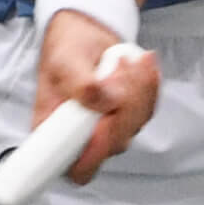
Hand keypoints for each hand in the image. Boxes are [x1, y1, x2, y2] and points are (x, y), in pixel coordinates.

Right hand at [37, 15, 157, 184]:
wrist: (83, 35)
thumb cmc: (66, 50)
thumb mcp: (65, 63)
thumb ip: (82, 86)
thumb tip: (108, 105)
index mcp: (55, 135)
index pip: (77, 169)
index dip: (95, 152)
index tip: (103, 122)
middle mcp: (82, 139)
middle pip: (114, 144)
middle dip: (122, 105)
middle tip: (115, 69)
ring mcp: (108, 130)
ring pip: (135, 124)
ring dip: (136, 89)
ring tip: (122, 60)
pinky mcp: (128, 117)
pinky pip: (148, 108)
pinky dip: (148, 84)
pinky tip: (139, 64)